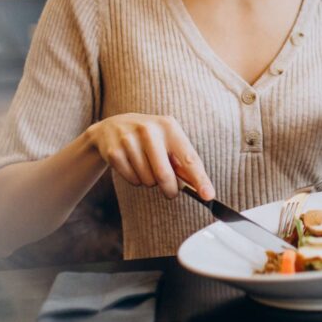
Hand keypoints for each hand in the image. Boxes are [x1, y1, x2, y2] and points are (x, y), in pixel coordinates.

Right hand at [83, 113, 213, 199]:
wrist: (113, 128)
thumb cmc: (149, 138)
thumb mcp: (168, 141)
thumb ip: (183, 162)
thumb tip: (200, 186)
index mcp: (169, 126)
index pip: (189, 158)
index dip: (200, 179)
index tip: (208, 196)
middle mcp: (149, 130)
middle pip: (164, 175)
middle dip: (170, 190)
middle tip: (170, 192)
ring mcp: (129, 140)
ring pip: (148, 180)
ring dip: (150, 182)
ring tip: (146, 166)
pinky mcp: (114, 152)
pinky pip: (132, 180)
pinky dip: (136, 180)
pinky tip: (133, 165)